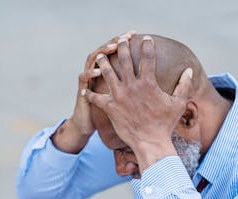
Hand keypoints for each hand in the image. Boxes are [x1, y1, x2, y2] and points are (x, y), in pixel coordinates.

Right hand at [51, 31, 135, 153]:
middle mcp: (97, 72)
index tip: (138, 36)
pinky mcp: (83, 92)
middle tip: (126, 37)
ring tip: (112, 48)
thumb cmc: (108, 112)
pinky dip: (90, 74)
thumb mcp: (120, 98)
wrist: (88, 124)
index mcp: (108, 73)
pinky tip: (98, 72)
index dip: (125, 42)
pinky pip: (84, 79)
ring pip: (92, 61)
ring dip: (102, 53)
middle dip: (115, 42)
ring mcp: (89, 81)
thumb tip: (154, 83)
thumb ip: (133, 87)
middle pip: (105, 51)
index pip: (117, 52)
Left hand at [83, 35, 192, 171]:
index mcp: (148, 83)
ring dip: (103, 63)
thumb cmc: (166, 124)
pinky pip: (96, 98)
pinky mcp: (110, 108)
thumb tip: (189, 70)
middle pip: (123, 60)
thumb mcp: (178, 103)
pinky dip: (90, 94)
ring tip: (100, 56)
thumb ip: (184, 85)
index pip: (148, 58)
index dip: (147, 46)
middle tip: (120, 40)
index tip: (146, 38)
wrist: (151, 142)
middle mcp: (132, 86)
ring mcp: (119, 96)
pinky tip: (85, 90)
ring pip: (107, 73)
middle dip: (121, 47)